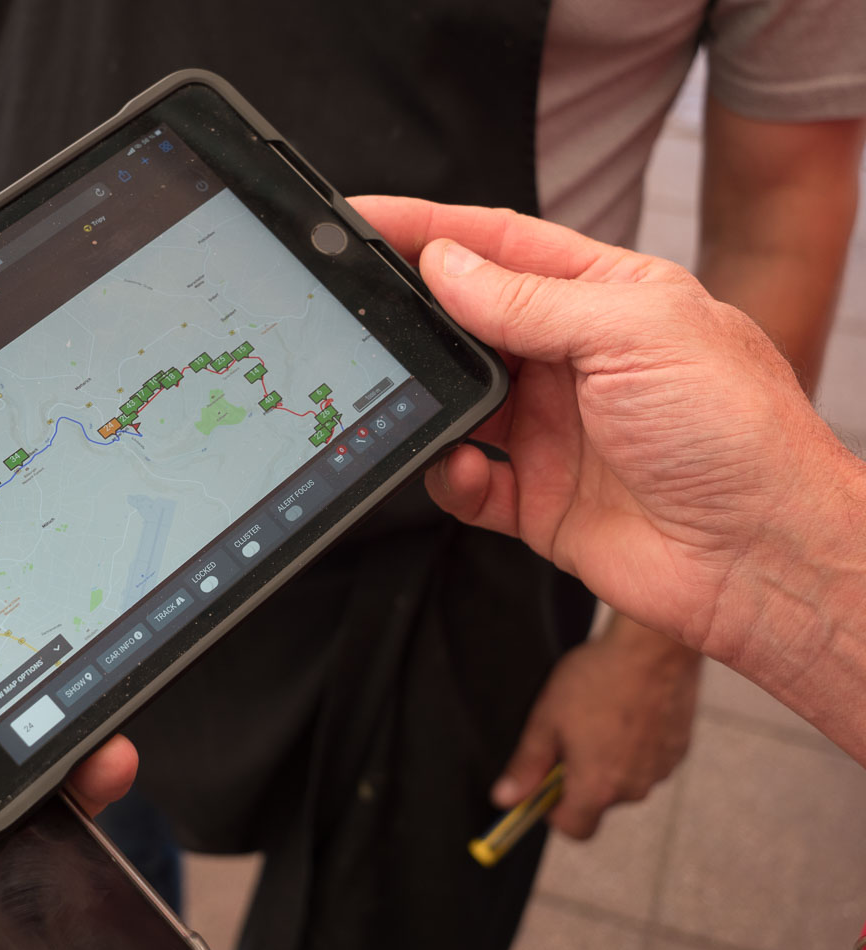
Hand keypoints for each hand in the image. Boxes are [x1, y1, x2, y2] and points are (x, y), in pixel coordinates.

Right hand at [349, 197, 852, 665]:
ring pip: (458, 401)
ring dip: (429, 400)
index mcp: (606, 298)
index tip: (363, 219)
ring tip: (411, 395)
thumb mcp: (633, 332)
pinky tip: (466, 469)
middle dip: (415, 315)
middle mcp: (574, 361)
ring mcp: (553, 432)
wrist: (761, 557)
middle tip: (360, 311)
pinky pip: (468, 481)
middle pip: (469, 321)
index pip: (498, 246)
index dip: (429, 228)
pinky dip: (452, 475)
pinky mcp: (539, 499)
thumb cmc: (734, 433)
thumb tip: (446, 265)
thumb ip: (530, 300)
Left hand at [493, 616, 699, 837]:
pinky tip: (626, 710)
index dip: (554, 811)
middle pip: (599, 801)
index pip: (575, 829)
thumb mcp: (546, 719)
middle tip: (570, 733)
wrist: (653, 648)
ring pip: (625, 778)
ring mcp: (660, 771)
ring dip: (610, 759)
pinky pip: (648, 760)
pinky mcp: (679, 751)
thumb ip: (526, 765)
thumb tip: (505, 798)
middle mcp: (634, 788)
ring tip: (600, 714)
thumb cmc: (597, 679)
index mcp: (598, 787)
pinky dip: (635, 745)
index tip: (546, 783)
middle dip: (581, 777)